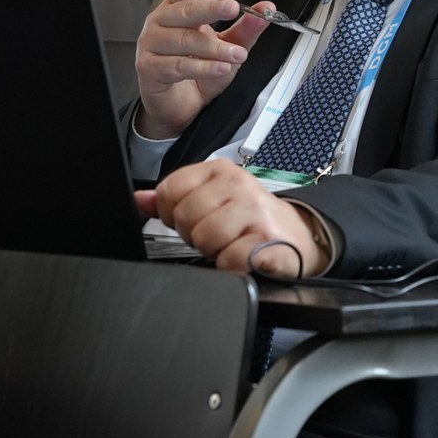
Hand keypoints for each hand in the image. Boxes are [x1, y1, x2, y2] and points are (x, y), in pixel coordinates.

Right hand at [135, 0, 278, 138]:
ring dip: (215, 47)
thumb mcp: (227, 45)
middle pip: (186, 9)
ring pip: (185, 39)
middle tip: (233, 9)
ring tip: (237, 53)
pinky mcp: (149, 67)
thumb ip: (246, 28)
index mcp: (178, 7)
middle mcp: (162, 21)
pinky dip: (203, 67)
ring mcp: (151, 43)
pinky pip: (178, 65)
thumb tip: (265, 10)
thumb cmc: (196, 69)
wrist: (176, 103)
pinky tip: (220, 67)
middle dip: (212, 8)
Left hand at [135, 161, 330, 277]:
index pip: (170, 190)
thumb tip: (139, 200)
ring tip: (233, 244)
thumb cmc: (251, 221)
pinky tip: (245, 257)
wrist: (298, 237)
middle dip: (197, 235)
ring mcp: (254, 211)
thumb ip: (175, 200)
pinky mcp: (267, 239)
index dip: (174, 215)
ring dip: (216, 251)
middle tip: (220, 235)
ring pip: (204, 238)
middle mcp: (239, 185)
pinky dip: (233, 266)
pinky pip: (229, 259)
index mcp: (221, 171)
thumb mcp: (213, 200)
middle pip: (185, 217)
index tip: (195, 220)